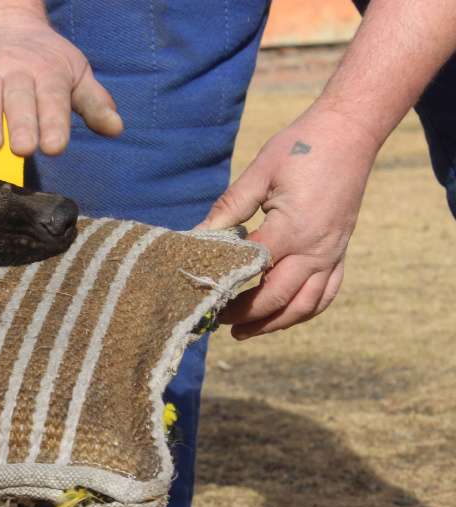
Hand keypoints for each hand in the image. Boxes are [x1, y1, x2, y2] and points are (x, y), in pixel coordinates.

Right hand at [0, 7, 122, 156]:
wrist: (3, 21)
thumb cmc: (45, 58)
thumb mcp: (75, 73)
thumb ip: (94, 102)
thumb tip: (117, 128)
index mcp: (49, 72)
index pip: (53, 99)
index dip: (54, 122)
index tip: (55, 147)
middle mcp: (17, 71)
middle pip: (20, 99)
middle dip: (22, 123)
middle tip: (24, 149)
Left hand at [198, 104, 381, 338]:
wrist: (351, 131)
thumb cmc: (301, 147)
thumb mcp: (259, 172)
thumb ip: (229, 208)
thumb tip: (198, 235)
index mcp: (292, 230)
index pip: (252, 271)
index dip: (225, 288)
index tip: (201, 297)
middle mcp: (316, 249)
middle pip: (277, 298)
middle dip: (246, 316)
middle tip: (216, 322)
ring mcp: (332, 253)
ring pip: (305, 305)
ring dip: (275, 323)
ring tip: (245, 332)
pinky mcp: (340, 251)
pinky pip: (326, 293)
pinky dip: (304, 310)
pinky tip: (283, 316)